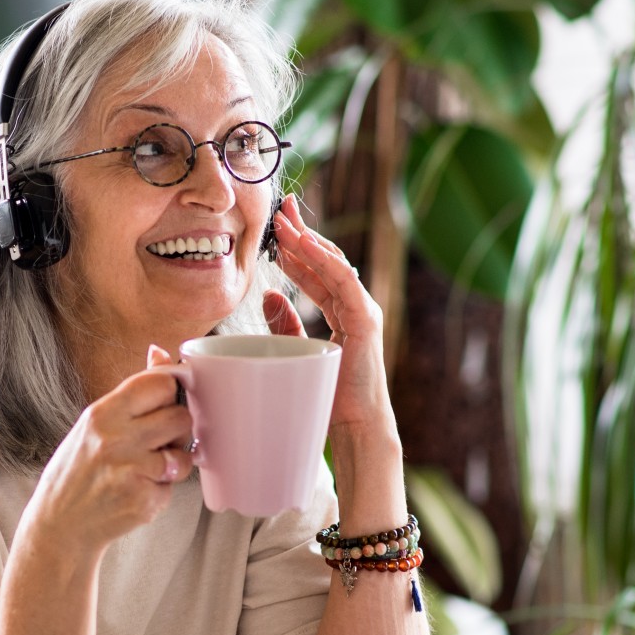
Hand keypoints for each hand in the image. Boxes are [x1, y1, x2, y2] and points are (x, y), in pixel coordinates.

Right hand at [21, 345, 193, 558]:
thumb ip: (132, 392)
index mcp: (103, 413)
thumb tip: (160, 352)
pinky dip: (163, 488)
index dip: (170, 393)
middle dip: (177, 429)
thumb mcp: (95, 424)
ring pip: (185, 452)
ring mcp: (131, 470)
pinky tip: (138, 490)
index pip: (160, 383)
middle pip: (181, 416)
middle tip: (158, 441)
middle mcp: (116, 439)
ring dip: (176, 461)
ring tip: (149, 467)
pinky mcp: (143, 498)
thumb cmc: (79, 469)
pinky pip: (175, 485)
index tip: (166, 403)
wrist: (60, 523)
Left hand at [265, 195, 394, 440]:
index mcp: (342, 313)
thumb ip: (284, 325)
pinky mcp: (365, 320)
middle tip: (280, 208)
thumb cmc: (327, 397)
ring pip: (334, 265)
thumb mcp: (297, 353)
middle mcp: (355, 306)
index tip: (277, 226)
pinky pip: (343, 281)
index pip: (317, 271)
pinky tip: (304, 243)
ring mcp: (363, 311)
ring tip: (284, 220)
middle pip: (327, 260)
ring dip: (307, 240)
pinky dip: (324, 260)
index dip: (297, 248)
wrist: (354, 426)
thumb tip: (268, 295)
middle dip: (302, 233)